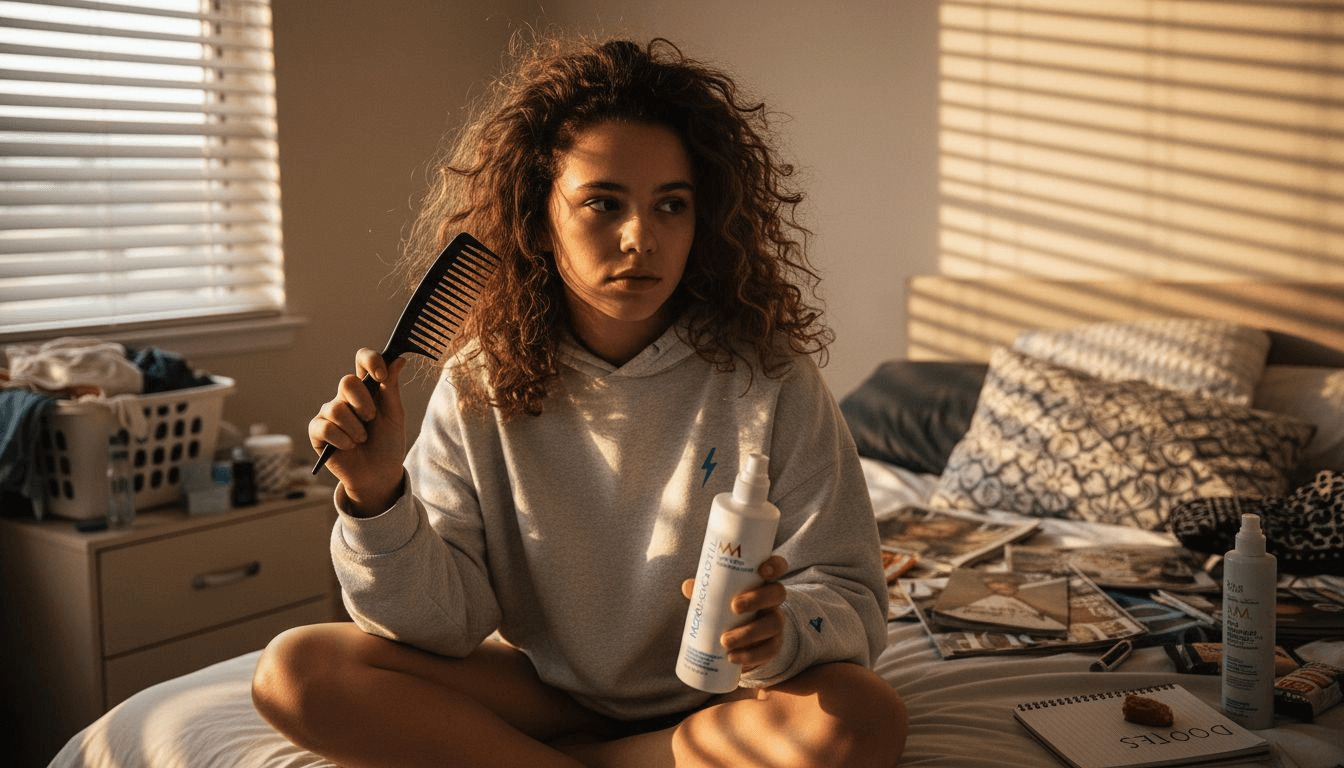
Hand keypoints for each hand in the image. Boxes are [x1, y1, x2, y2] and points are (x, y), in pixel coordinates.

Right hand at [309, 348, 407, 514]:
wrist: (379, 475)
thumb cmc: (387, 443)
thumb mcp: (394, 416)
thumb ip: (392, 388)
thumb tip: (399, 359)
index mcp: (368, 388)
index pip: (363, 359)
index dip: (370, 360)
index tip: (381, 376)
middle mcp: (346, 397)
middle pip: (347, 381)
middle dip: (363, 402)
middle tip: (371, 418)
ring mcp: (330, 413)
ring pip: (336, 408)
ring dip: (355, 427)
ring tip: (362, 439)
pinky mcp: (318, 431)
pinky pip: (325, 427)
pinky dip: (342, 439)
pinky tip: (349, 447)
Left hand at [681, 555, 788, 671]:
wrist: (740, 642)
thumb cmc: (727, 610)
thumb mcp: (718, 598)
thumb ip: (706, 591)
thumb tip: (688, 586)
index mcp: (762, 583)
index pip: (778, 567)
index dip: (775, 565)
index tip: (762, 570)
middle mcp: (773, 601)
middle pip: (778, 593)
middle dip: (757, 598)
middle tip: (734, 606)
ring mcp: (775, 623)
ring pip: (773, 624)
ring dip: (749, 633)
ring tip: (725, 641)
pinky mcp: (773, 646)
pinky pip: (769, 651)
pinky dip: (750, 656)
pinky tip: (732, 658)